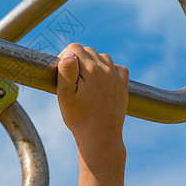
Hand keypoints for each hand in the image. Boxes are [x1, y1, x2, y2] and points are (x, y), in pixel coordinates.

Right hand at [57, 44, 128, 185]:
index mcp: (91, 70)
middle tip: (72, 80)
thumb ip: (66, 71)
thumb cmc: (79, 117)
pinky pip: (118, 68)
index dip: (64, 56)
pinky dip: (109, 70)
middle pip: (88, 51)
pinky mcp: (123, 86)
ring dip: (93, 64)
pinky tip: (101, 82)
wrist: (101, 138)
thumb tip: (70, 53)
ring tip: (85, 82)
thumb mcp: (65, 95)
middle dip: (78, 59)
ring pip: (103, 57)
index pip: (74, 48)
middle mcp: (106, 70)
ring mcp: (116, 78)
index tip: (62, 72)